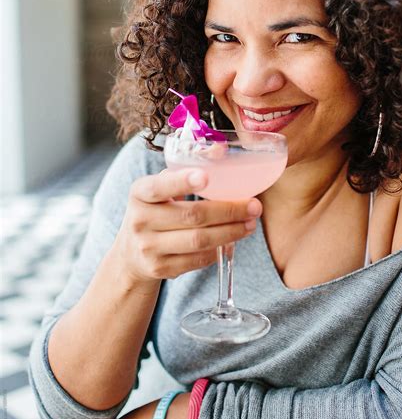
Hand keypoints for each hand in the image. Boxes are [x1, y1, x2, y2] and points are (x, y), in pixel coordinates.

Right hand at [113, 166, 261, 287]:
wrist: (131, 252)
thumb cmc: (156, 209)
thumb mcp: (161, 186)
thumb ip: (187, 167)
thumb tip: (219, 150)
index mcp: (140, 193)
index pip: (160, 187)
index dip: (183, 181)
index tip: (206, 177)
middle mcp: (140, 221)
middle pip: (192, 216)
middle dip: (228, 211)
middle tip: (254, 206)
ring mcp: (149, 248)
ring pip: (198, 240)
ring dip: (231, 231)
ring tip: (250, 223)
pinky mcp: (160, 268)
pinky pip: (197, 259)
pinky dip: (219, 249)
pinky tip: (232, 239)